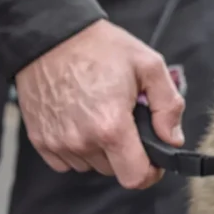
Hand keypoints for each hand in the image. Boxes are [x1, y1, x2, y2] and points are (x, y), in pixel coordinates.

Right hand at [15, 19, 185, 188]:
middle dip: (126, 151)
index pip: (136, 178)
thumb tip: (173, 138)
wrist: (52, 36)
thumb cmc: (101, 47)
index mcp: (111, 126)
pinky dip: (78, 147)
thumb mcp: (149, 65)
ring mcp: (58, 142)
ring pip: (91, 165)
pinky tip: (81, 118)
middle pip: (115, 170)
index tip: (154, 156)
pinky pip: (67, 160)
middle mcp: (82, 140)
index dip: (151, 172)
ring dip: (102, 149)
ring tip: (102, 113)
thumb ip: (169, 106)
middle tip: (125, 118)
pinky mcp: (40, 140)